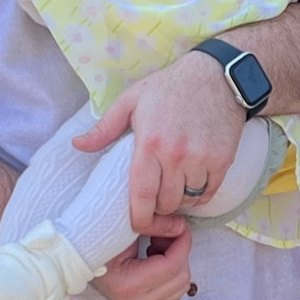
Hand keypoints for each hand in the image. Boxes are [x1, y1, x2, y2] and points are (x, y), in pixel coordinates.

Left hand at [75, 51, 247, 230]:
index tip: (138, 224)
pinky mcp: (222, 160)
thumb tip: (77, 145)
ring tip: (174, 186)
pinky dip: (199, 195)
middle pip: (166, 204)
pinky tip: (193, 184)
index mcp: (149, 143)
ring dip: (179, 200)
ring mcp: (202, 159)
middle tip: (156, 196)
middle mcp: (176, 155)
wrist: (217, 76)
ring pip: (187, 201)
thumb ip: (104, 128)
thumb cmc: (170, 87)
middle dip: (159, 207)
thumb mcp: (131, 100)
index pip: (142, 196)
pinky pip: (208, 193)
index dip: (140, 219)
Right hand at [88, 214, 193, 299]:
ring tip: (156, 245)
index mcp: (128, 284)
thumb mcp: (125, 227)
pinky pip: (172, 291)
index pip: (172, 266)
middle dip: (179, 252)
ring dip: (176, 262)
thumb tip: (180, 226)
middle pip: (181, 278)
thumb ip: (156, 225)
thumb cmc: (97, 239)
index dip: (182, 242)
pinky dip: (170, 272)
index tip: (179, 226)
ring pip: (181, 286)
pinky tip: (153, 258)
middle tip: (163, 233)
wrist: (75, 256)